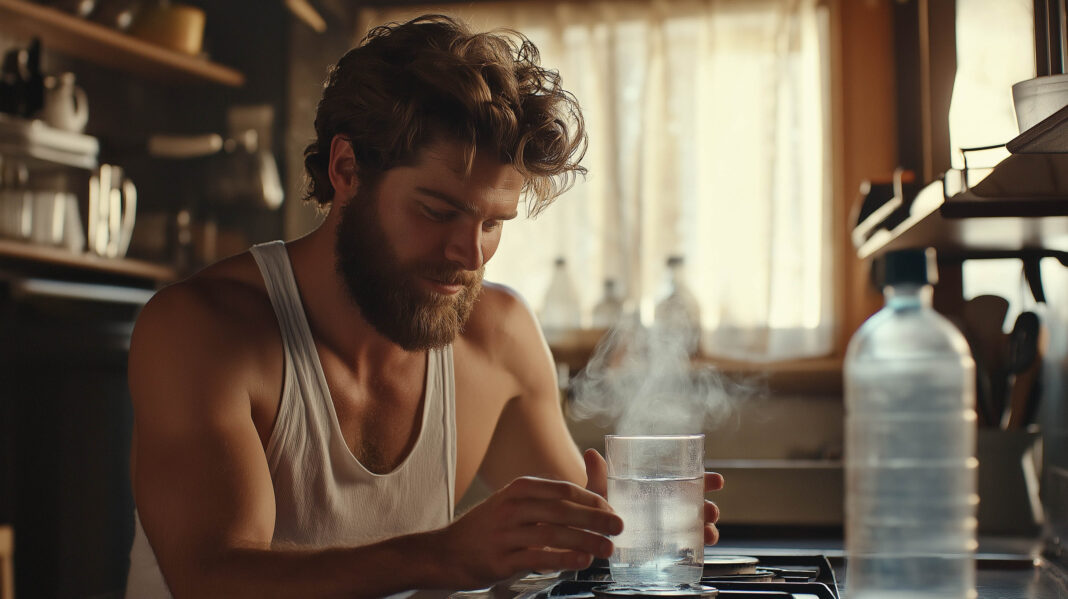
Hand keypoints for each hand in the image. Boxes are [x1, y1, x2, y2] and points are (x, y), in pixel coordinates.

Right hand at [435, 476, 623, 589]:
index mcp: (520, 488)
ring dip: (585, 540)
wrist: (447, 552)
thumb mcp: (516, 502)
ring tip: (607, 548)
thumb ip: (553, 495)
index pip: (563, 489)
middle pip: (562, 509)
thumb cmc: (491, 527)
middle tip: (619, 526)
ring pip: (553, 534)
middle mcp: (512, 507)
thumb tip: (596, 473)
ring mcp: (505, 533)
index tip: (612, 510)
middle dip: (595, 518)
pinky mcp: (501, 559)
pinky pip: (538, 557)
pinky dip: (563, 558)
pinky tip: (582, 561)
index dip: (592, 500)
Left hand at [582, 448, 723, 544]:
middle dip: (710, 507)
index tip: (718, 480)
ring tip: (708, 532)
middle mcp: (671, 507)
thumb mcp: (600, 490)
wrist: (594, 529)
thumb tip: (591, 453)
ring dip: (709, 528)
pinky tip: (700, 547)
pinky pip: (689, 548)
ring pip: (698, 526)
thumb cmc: (603, 504)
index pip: (690, 480)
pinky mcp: (667, 548)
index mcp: (661, 487)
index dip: (707, 480)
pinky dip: (699, 547)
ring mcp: (671, 528)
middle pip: (699, 504)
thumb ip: (599, 474)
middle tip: (710, 510)